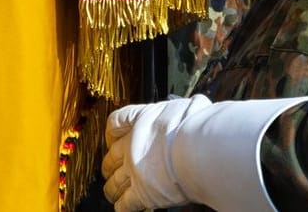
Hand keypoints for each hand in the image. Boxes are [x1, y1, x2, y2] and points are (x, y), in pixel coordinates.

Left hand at [101, 96, 212, 211]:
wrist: (198, 147)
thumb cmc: (197, 124)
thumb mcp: (190, 106)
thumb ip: (184, 111)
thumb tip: (195, 107)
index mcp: (143, 122)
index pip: (116, 122)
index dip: (113, 130)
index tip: (113, 135)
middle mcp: (133, 147)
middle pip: (110, 158)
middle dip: (109, 165)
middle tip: (112, 170)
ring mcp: (134, 171)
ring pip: (113, 184)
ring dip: (113, 190)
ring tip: (113, 194)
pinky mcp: (142, 193)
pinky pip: (125, 204)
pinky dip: (123, 207)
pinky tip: (125, 208)